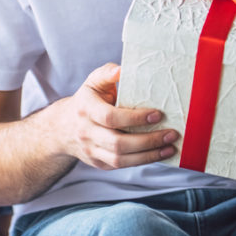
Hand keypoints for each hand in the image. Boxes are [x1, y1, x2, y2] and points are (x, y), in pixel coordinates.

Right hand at [55, 63, 177, 170]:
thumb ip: (108, 73)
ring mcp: (91, 150)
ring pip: (120, 159)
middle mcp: (86, 132)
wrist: (64, 127)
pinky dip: (142, 161)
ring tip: (170, 147)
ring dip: (149, 155)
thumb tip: (123, 69)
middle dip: (148, 140)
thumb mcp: (93, 82)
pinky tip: (159, 154)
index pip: (110, 117)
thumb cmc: (87, 100)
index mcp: (85, 108)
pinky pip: (121, 166)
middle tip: (171, 134)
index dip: (135, 118)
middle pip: (118, 143)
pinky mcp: (98, 163)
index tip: (158, 114)